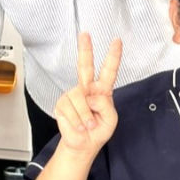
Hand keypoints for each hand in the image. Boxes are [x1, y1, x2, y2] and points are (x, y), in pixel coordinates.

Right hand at [54, 33, 121, 153]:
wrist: (83, 145)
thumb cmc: (98, 131)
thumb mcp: (111, 119)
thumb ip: (106, 105)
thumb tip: (91, 96)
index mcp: (102, 90)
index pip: (108, 70)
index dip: (113, 56)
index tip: (116, 41)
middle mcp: (86, 89)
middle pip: (85, 65)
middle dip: (85, 49)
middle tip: (85, 34)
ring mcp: (73, 95)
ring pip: (81, 99)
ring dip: (86, 117)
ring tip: (88, 125)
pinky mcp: (62, 103)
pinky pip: (71, 110)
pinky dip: (77, 121)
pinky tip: (79, 126)